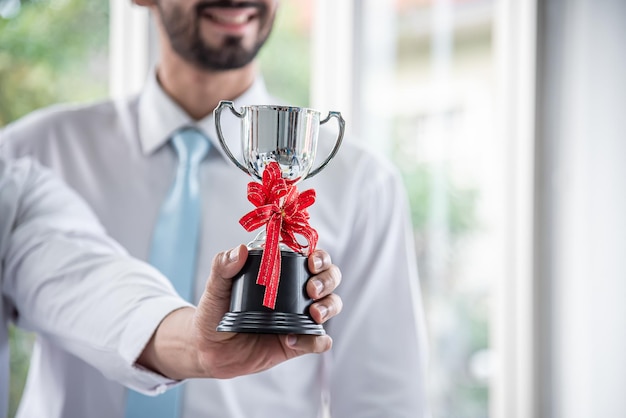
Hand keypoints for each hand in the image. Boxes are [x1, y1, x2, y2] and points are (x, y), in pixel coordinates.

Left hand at [138, 245, 341, 379]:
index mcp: (281, 273)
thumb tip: (239, 250)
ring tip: (313, 314)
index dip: (319, 257)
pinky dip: (317, 340)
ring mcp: (299, 317)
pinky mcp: (297, 342)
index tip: (310, 263)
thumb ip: (223, 266)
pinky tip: (293, 340)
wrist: (208, 349)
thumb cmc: (214, 312)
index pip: (311, 257)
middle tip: (311, 290)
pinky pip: (319, 341)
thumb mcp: (216, 287)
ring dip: (329, 307)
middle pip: (329, 278)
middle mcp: (295, 292)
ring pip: (331, 306)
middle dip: (327, 280)